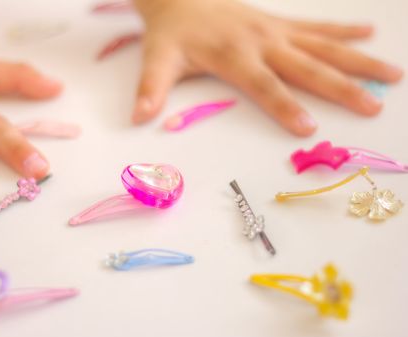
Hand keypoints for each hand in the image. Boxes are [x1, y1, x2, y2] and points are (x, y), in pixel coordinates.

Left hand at [132, 0, 402, 135]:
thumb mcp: (157, 60)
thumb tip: (139, 117)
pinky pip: (315, 26)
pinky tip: (369, 32)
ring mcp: (275, 30)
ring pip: (323, 45)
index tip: (310, 128)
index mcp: (234, 55)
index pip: (264, 85)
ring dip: (358, 60)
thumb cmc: (171, 33)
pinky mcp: (279, 22)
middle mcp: (262, 41)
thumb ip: (151, 89)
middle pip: (307, 66)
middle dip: (341, 88)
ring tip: (392, 75)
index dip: (285, 107)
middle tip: (372, 107)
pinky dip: (343, 29)